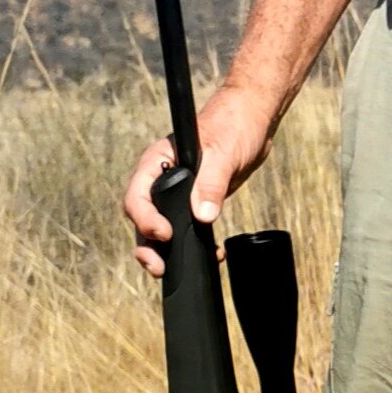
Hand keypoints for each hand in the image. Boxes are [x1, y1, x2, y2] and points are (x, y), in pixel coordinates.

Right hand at [121, 82, 275, 280]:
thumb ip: (211, 183)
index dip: (145, 219)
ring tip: (172, 272)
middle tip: (158, 268)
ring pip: (162, 228)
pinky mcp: (196, 202)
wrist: (253, 120)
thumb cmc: (234, 124)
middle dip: (147, 246)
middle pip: (143, 219)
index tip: (164, 234)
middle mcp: (162, 179)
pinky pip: (186, 228)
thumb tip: (203, 216)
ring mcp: (178, 193)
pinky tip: (210, 255)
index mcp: (158, 162)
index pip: (138, 196)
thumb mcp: (223, 153)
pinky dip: (193, 245)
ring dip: (165, 252)